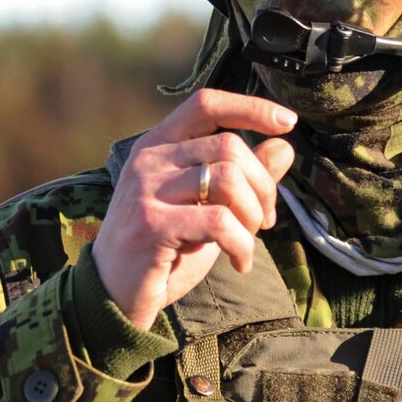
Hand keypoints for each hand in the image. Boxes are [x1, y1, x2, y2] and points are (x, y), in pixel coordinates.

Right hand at [89, 89, 297, 329]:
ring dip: (253, 215)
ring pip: (228, 179)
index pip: (206, 105)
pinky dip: (242, 244)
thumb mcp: (206, 208)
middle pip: (229, 145)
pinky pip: (219, 221)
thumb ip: (242, 178)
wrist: (114, 296)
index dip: (250, 108)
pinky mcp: (151, 224)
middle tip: (264, 221)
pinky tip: (240, 263)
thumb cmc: (163, 250)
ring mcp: (146, 190)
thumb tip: (284, 146)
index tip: (287, 122)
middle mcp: (149, 160)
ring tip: (247, 241)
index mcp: (158, 146)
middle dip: (263, 186)